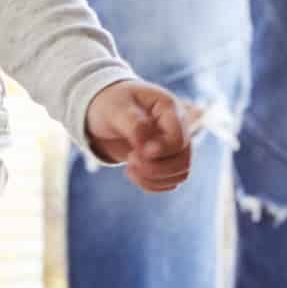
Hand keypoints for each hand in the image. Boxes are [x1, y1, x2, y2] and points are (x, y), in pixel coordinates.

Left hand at [83, 81, 199, 191]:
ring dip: (153, 178)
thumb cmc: (111, 103)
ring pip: (180, 174)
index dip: (161, 151)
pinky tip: (132, 172)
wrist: (102, 112)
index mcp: (169, 108)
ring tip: (130, 166)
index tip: (135, 152)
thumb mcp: (116, 108)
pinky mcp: (165, 161)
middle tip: (130, 158)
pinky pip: (169, 182)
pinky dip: (150, 184)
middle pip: (183, 160)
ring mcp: (173, 146)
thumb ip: (134, 125)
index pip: (178, 139)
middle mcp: (177, 128)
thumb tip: (146, 146)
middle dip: (155, 168)